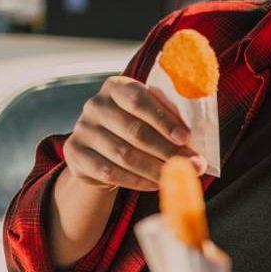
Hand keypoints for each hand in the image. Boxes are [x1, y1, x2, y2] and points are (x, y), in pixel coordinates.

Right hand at [64, 76, 204, 191]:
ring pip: (124, 155)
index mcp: (116, 87)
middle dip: (168, 150)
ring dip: (156, 169)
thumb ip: (167, 119)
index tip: (186, 137)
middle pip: (135, 131)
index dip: (164, 120)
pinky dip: (137, 181)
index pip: (140, 100)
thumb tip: (196, 143)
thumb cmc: (134, 127)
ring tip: (179, 177)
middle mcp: (95, 104)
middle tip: (194, 164)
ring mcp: (82, 129)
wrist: (99, 149)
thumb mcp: (148, 115)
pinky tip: (156, 184)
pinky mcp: (75, 154)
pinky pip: (110, 172)